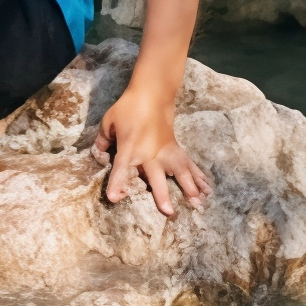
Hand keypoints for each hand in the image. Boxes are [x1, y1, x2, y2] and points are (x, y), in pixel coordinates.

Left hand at [93, 86, 210, 216]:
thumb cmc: (128, 108)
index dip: (118, 182)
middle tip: (168, 212)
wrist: (152, 93)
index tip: (115, 198)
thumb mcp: (108, 122)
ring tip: (198, 205)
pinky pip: (188, 164)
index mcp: (130, 146)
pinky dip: (199, 176)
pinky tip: (207, 189)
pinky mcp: (175, 148)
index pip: (122, 167)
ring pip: (179, 172)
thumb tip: (98, 155)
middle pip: (156, 176)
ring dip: (189, 188)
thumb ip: (103, 141)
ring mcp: (166, 150)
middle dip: (162, 194)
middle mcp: (150, 152)